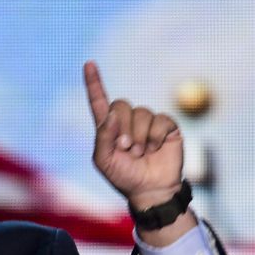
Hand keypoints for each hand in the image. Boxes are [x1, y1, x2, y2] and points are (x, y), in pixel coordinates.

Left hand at [84, 62, 182, 210]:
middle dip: (123, 129)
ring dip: (140, 137)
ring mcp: (148, 122)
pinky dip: (155, 137)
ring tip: (141, 153)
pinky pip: (160, 120)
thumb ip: (103, 136)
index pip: (99, 101)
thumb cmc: (124, 176)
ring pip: (141, 113)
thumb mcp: (104, 160)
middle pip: (121, 105)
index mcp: (108, 128)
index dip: (94, 83)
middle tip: (127, 149)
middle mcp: (127, 121)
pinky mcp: (166, 126)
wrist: (151, 190)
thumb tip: (112, 114)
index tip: (88, 64)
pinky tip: (155, 149)